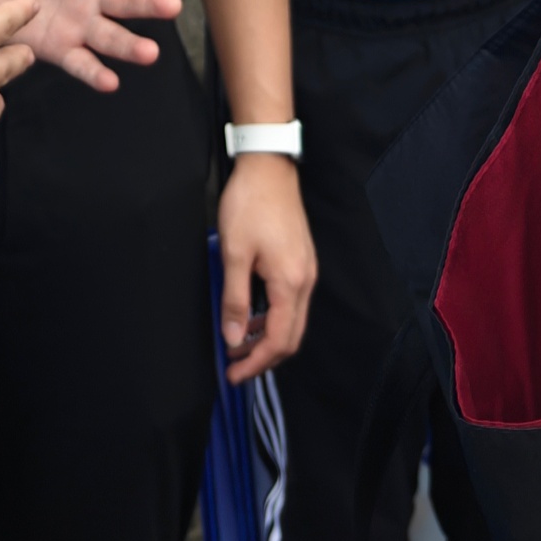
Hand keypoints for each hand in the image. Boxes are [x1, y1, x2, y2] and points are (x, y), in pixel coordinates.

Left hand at [217, 153, 315, 383]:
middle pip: (291, 337)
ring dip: (267, 338)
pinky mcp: (301, 260)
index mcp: (290, 282)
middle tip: (235, 368)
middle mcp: (305, 280)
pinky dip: (272, 318)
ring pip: (292, 320)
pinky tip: (251, 316)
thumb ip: (235, 300)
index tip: (234, 374)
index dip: (256, 363)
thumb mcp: (234, 254)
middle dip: (264, 358)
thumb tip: (234, 337)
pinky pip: (291, 302)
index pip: (279, 340)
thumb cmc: (250, 204)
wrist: (268, 167)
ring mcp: (306, 270)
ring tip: (238, 343)